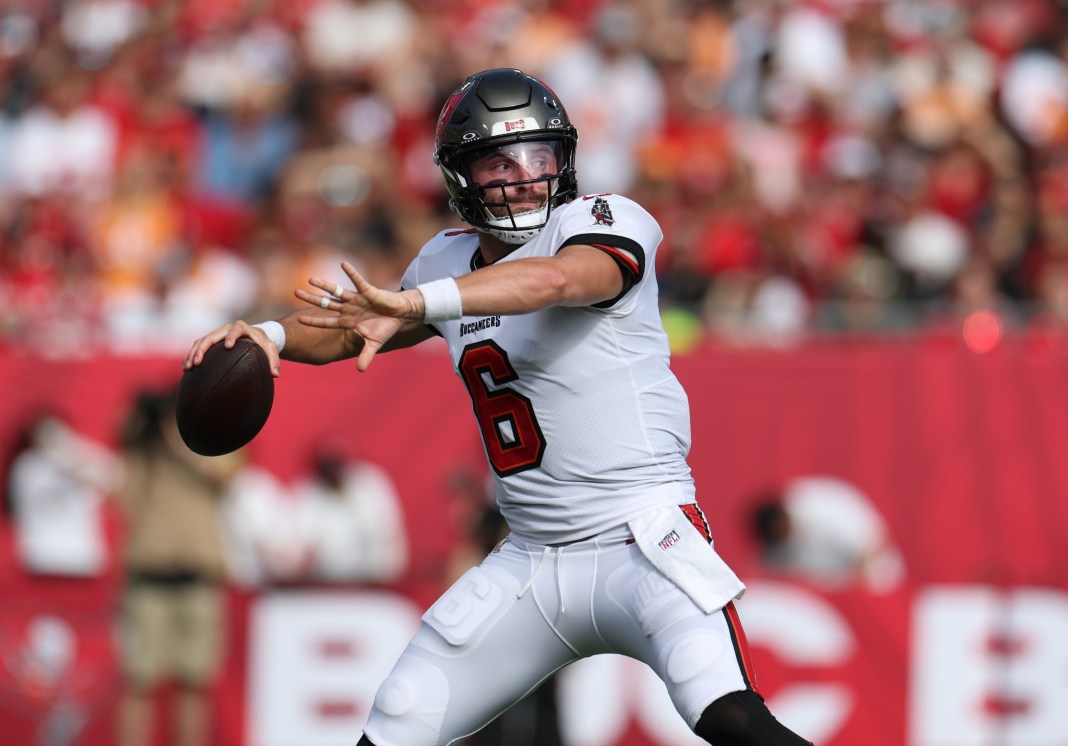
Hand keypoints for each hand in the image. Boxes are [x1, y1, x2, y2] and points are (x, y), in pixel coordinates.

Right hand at [183, 320, 281, 376]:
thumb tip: (275, 375)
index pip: (236, 330)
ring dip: (193, 353)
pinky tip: (186, 369)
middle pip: (211, 336)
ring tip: (188, 368)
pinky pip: (198, 346)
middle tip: (197, 363)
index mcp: (241, 327)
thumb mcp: (271, 349)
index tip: (228, 346)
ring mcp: (217, 334)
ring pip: (201, 341)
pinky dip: (191, 355)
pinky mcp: (211, 341)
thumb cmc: (263, 344)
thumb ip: (274, 360)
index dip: (231, 336)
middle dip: (202, 349)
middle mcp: (226, 328)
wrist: (255, 336)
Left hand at [294, 262, 421, 371]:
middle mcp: (349, 309)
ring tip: (311, 279)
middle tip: (295, 293)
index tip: (298, 319)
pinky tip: (343, 264)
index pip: (327, 321)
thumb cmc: (386, 328)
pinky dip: (352, 273)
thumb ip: (366, 355)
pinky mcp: (368, 291)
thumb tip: (360, 370)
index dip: (313, 321)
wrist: (400, 316)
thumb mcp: (375, 344)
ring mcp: (357, 299)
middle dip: (312, 298)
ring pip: (337, 291)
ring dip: (325, 285)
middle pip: (326, 303)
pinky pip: (358, 281)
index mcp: (348, 321)